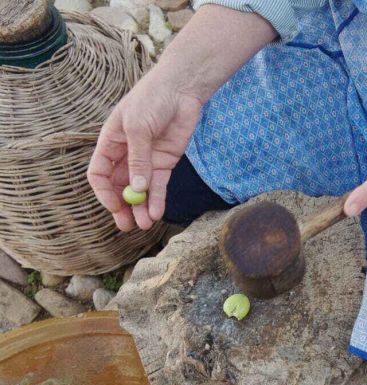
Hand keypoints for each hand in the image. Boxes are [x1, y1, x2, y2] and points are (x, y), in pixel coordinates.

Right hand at [88, 70, 202, 231]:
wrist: (181, 90)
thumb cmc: (152, 100)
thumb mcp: (138, 127)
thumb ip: (138, 157)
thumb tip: (137, 187)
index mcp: (110, 143)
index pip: (99, 173)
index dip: (104, 192)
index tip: (114, 206)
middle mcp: (126, 155)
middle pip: (119, 187)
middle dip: (123, 207)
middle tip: (127, 225)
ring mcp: (146, 160)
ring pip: (140, 191)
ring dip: (141, 208)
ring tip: (144, 225)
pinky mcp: (165, 162)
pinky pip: (159, 186)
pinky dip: (157, 200)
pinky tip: (156, 212)